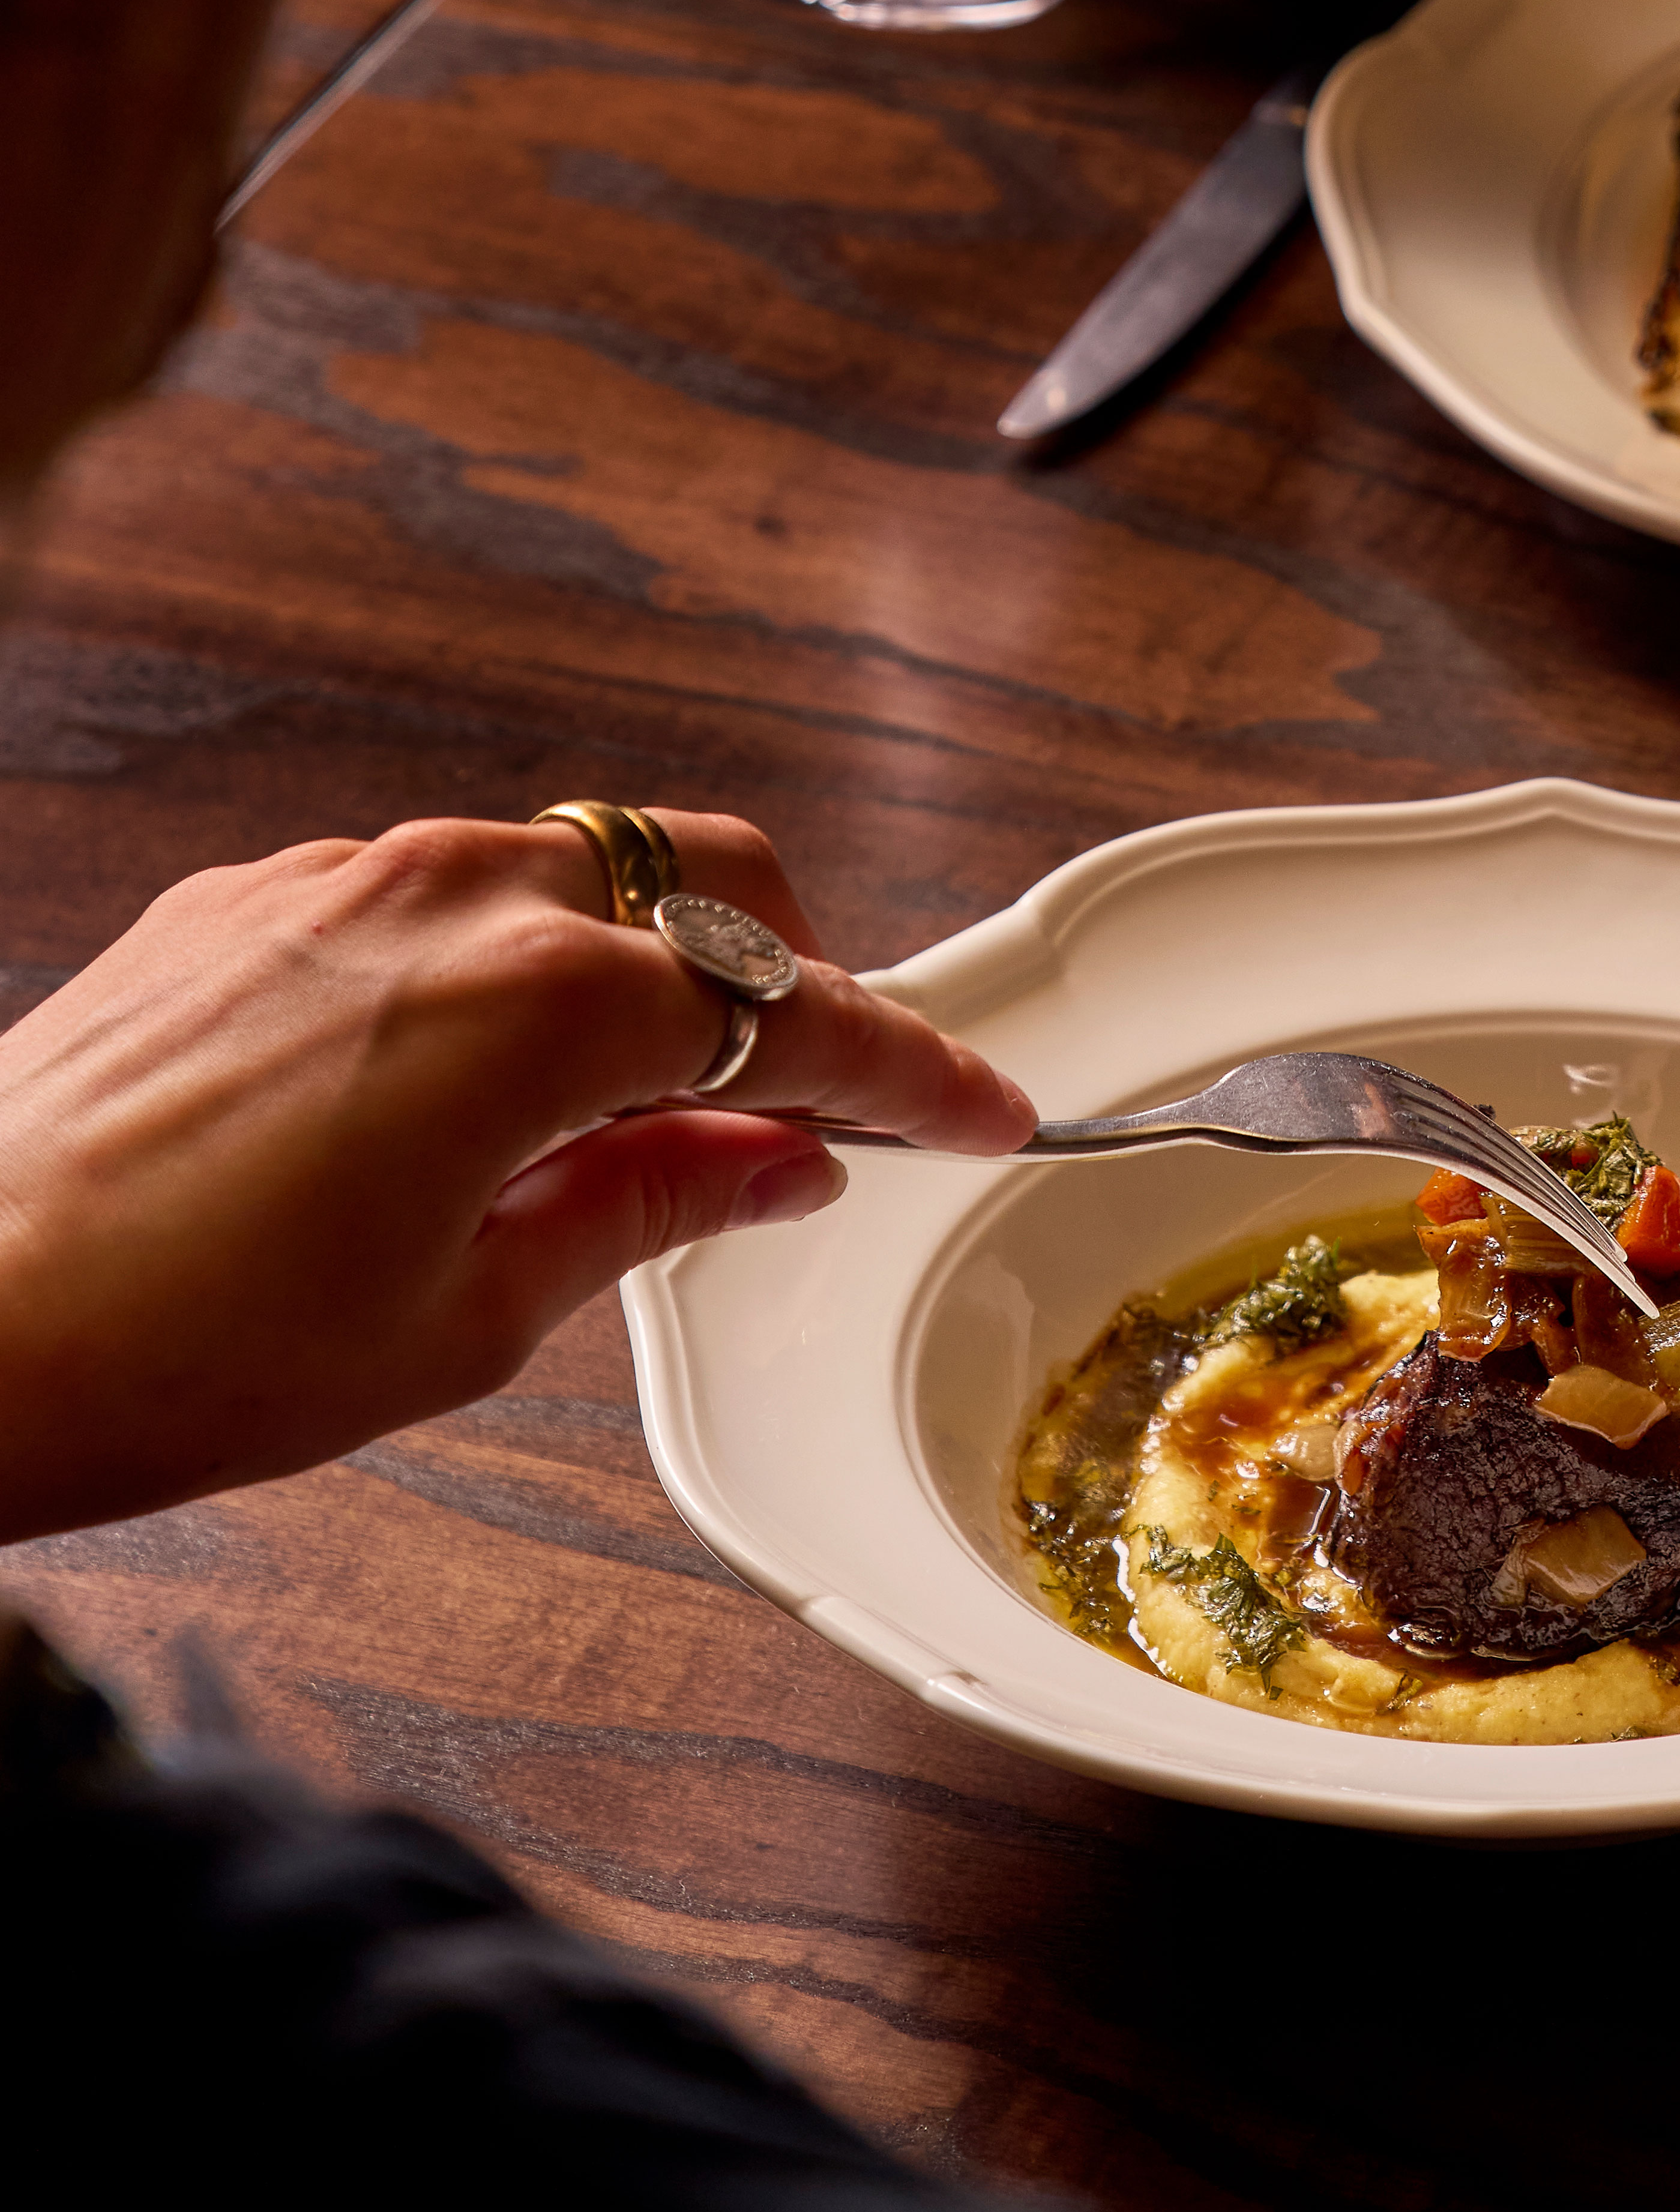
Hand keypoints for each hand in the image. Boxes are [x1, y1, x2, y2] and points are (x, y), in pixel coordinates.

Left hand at [0, 812, 1032, 1540]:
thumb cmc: (171, 1344)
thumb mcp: (467, 1312)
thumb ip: (648, 1203)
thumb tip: (764, 1160)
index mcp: (540, 1003)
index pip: (792, 1012)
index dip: (909, 1069)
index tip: (976, 1105)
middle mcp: (451, 897)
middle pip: (702, 879)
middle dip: (788, 968)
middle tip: (821, 1090)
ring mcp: (339, 881)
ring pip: (569, 867)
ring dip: (642, 959)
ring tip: (644, 1097)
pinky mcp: (249, 900)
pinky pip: (433, 892)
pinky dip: (504, 960)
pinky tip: (478, 1078)